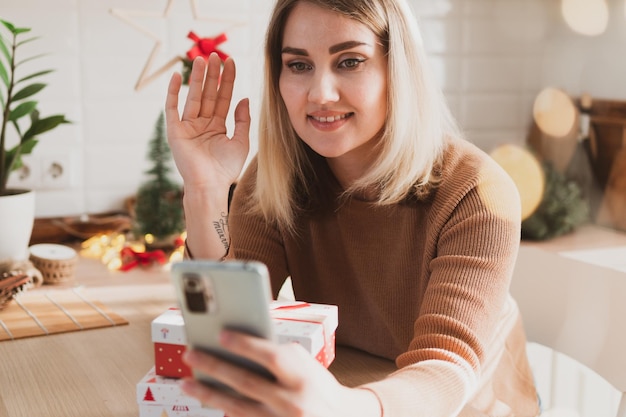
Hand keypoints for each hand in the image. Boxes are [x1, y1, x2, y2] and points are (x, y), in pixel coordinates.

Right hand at [165, 53, 250, 190]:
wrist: (210, 186)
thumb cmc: (226, 169)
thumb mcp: (240, 142)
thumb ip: (242, 120)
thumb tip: (244, 98)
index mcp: (217, 126)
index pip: (223, 97)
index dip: (227, 80)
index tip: (231, 62)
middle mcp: (202, 124)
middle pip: (208, 94)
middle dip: (212, 75)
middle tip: (216, 55)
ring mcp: (188, 126)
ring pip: (193, 97)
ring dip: (197, 78)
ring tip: (201, 60)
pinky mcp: (175, 131)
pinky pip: (172, 108)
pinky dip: (174, 92)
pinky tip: (178, 76)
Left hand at [180, 330, 381, 416]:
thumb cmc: (319, 387)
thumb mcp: (308, 367)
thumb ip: (280, 356)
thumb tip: (241, 346)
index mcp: (304, 378)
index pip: (271, 357)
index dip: (245, 344)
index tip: (221, 334)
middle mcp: (292, 403)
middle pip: (246, 382)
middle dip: (215, 367)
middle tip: (190, 353)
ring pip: (237, 407)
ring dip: (208, 393)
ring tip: (186, 382)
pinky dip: (224, 410)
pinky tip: (208, 399)